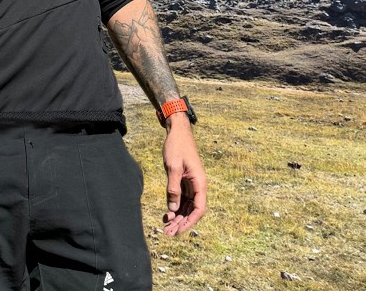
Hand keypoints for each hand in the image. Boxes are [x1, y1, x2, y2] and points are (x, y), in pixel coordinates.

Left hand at [161, 117, 206, 234]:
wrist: (177, 131)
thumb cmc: (177, 146)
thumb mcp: (173, 167)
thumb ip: (173, 187)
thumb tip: (172, 208)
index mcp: (200, 183)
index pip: (199, 209)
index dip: (189, 222)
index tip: (178, 230)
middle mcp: (198, 186)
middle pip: (192, 211)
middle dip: (181, 223)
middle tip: (168, 233)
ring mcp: (191, 184)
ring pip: (187, 207)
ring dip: (178, 218)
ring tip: (166, 228)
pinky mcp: (184, 181)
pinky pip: (182, 199)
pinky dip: (175, 208)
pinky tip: (166, 215)